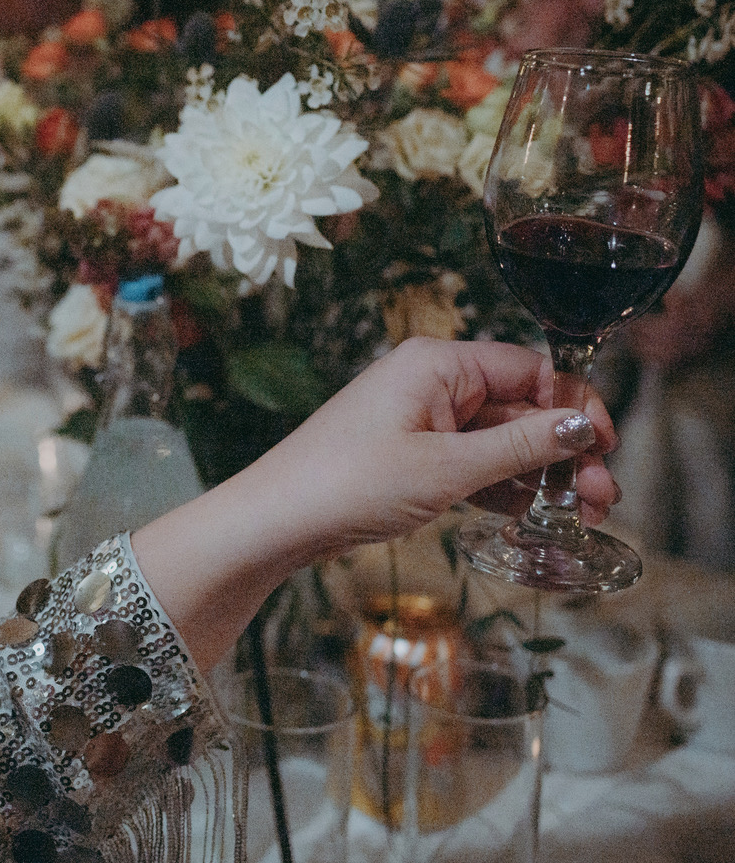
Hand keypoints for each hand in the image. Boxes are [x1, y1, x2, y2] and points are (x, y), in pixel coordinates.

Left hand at [133, 338, 617, 669]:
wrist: (277, 521)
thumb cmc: (350, 482)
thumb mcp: (447, 468)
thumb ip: (520, 447)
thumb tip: (582, 424)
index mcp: (439, 362)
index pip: (529, 368)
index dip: (573, 406)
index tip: (606, 446)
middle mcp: (433, 381)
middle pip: (518, 407)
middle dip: (562, 450)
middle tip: (600, 496)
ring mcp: (422, 418)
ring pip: (499, 440)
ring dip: (539, 474)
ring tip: (582, 514)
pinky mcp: (413, 453)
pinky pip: (473, 462)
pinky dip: (504, 486)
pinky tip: (536, 514)